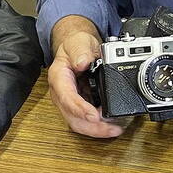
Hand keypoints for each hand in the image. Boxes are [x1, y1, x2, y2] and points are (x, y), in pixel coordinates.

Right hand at [48, 23, 123, 137]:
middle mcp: (61, 93)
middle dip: (92, 127)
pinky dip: (97, 125)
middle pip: (72, 117)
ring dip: (96, 129)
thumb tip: (82, 63)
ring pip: (78, 122)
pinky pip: (85, 120)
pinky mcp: (78, 105)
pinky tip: (110, 124)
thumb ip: (80, 51)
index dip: (80, 109)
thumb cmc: (75, 45)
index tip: (94, 116)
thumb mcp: (78, 42)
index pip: (67, 98)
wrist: (76, 47)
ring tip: (114, 129)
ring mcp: (69, 101)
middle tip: (111, 129)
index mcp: (59, 78)